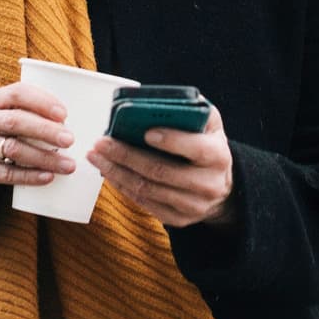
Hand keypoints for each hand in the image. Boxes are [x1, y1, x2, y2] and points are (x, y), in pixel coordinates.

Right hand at [0, 82, 77, 196]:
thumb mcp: (4, 113)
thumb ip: (31, 111)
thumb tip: (79, 118)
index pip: (18, 93)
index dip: (42, 102)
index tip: (65, 114)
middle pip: (16, 121)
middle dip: (46, 130)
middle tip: (70, 140)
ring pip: (13, 149)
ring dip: (44, 157)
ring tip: (68, 165)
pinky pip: (6, 173)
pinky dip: (29, 176)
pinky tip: (48, 177)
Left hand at [88, 105, 235, 228]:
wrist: (221, 186)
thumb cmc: (208, 146)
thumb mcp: (210, 124)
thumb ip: (192, 109)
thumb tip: (159, 100)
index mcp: (218, 156)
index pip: (195, 148)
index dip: (171, 140)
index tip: (145, 131)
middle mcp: (208, 184)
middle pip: (161, 171)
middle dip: (127, 156)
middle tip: (103, 142)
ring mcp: (193, 206)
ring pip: (147, 189)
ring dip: (117, 172)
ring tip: (97, 156)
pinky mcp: (178, 219)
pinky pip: (144, 203)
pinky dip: (122, 186)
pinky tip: (108, 171)